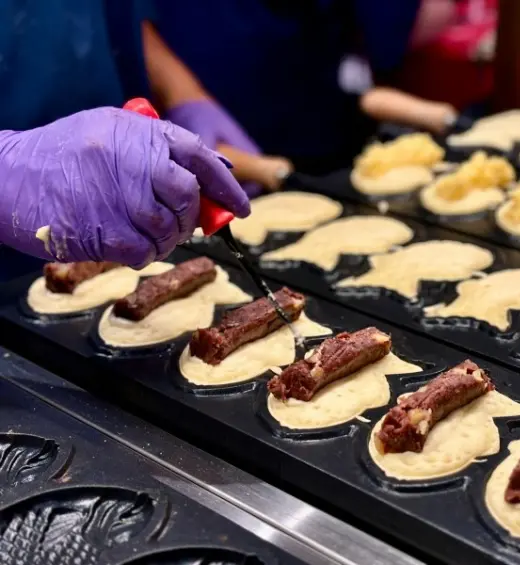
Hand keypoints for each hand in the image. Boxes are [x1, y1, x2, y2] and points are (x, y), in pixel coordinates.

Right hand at [0, 107, 249, 267]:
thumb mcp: (109, 132)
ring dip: (164, 238)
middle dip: (190, 215)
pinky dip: (142, 254)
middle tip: (181, 223)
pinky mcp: (105, 231)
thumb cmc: (61, 156)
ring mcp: (119, 196)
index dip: (226, 185)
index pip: (200, 156)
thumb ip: (158, 151)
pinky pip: (146, 253)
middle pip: (187, 195)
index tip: (242, 207)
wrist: (4, 175)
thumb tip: (213, 179)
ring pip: (169, 229)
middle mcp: (133, 160)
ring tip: (143, 231)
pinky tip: (124, 243)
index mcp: (139, 133)